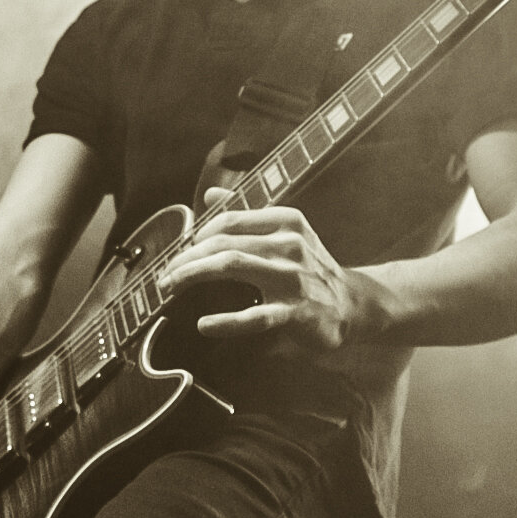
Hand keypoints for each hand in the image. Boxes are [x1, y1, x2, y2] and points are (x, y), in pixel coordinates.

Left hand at [165, 194, 377, 355]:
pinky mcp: (295, 311)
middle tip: (165, 275)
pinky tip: (205, 324)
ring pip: (231, 266)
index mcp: (285, 221)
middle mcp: (289, 243)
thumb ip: (247, 214)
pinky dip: (225, 321)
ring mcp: (293, 277)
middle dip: (185, 257)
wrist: (351, 303)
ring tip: (170, 288)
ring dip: (192, 276)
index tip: (181, 252)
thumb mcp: (285, 232)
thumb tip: (212, 193)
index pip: (228, 219)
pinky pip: (254, 316)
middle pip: (222, 241)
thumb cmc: (310, 268)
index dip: (197, 235)